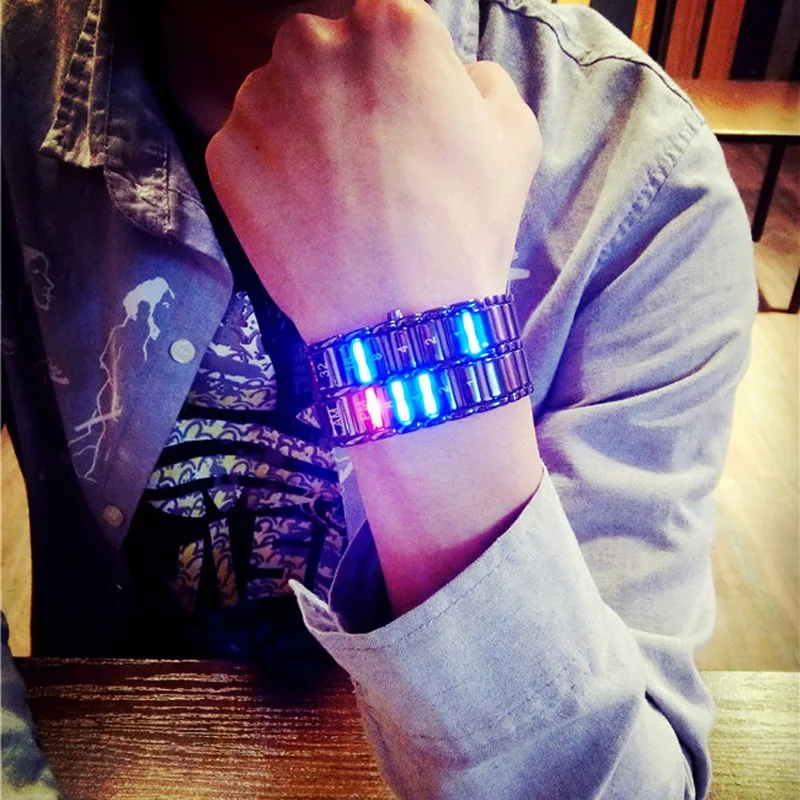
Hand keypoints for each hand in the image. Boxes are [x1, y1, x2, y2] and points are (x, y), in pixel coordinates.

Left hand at [206, 0, 540, 343]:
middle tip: (366, 157)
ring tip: (333, 193)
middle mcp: (313, 43)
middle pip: (323, 53)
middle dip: (342, 92)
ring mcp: (258, 100)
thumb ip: (482, 79)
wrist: (402, 316)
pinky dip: (269, 173)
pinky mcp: (224, 155)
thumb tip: (454, 76)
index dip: (398, 75)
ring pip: (278, 98)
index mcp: (390, 23)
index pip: (385, 25)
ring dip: (300, 129)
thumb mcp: (514, 137)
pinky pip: (248, 148)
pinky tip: (302, 212)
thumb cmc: (465, 225)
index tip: (403, 117)